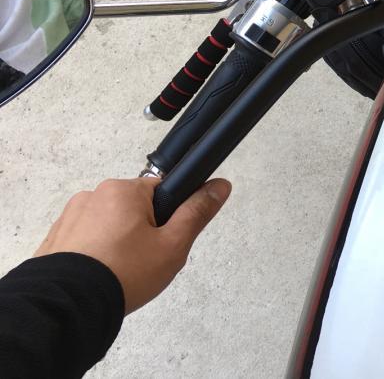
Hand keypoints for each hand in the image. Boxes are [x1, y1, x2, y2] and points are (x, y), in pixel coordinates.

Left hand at [35, 177, 231, 312]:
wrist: (68, 308)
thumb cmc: (125, 272)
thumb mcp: (173, 245)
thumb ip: (197, 212)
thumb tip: (221, 185)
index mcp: (124, 190)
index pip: (159, 192)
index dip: (168, 218)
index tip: (164, 242)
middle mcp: (93, 195)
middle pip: (133, 210)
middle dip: (142, 233)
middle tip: (145, 263)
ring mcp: (69, 218)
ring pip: (108, 226)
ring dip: (116, 245)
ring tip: (119, 275)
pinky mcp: (53, 241)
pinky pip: (84, 242)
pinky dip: (93, 256)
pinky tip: (97, 278)